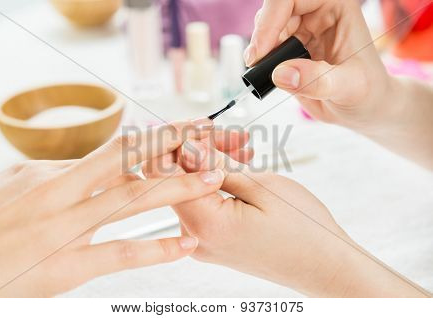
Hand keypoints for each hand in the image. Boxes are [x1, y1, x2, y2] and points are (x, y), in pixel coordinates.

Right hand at [0, 119, 250, 296]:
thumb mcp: (16, 191)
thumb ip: (56, 178)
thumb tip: (90, 168)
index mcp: (48, 173)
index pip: (111, 152)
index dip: (152, 142)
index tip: (181, 131)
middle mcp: (59, 192)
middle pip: (126, 160)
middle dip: (171, 144)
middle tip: (208, 134)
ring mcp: (63, 228)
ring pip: (131, 199)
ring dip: (177, 187)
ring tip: (212, 179)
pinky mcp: (64, 266)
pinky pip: (120, 252)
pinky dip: (157, 248)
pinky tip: (185, 244)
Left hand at [144, 137, 428, 296]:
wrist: (325, 266)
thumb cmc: (302, 227)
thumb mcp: (261, 186)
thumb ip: (216, 167)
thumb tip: (185, 148)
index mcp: (204, 224)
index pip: (170, 173)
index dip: (186, 143)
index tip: (209, 126)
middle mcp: (195, 238)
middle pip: (182, 180)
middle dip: (205, 150)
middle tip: (237, 136)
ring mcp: (203, 242)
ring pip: (195, 190)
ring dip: (216, 165)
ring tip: (246, 150)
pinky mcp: (214, 241)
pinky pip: (206, 204)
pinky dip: (220, 184)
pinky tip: (242, 169)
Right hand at [245, 0, 393, 130]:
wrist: (362, 108)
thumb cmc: (366, 92)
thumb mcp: (348, 87)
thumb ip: (317, 80)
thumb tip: (281, 74)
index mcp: (336, 6)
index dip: (272, 19)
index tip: (262, 51)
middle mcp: (316, 13)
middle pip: (274, 11)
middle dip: (262, 36)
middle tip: (256, 64)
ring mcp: (300, 31)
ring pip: (265, 28)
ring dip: (259, 50)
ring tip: (262, 71)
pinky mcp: (289, 49)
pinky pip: (265, 48)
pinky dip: (259, 61)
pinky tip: (264, 75)